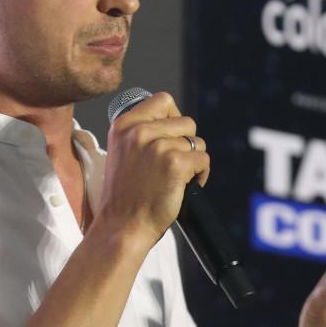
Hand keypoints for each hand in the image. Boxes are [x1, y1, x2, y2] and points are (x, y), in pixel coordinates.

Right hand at [95, 91, 210, 247]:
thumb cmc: (124, 196)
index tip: (170, 138)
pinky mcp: (175, 163)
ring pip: (197, 142)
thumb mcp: (122, 153)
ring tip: (176, 179)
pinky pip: (204, 160)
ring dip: (193, 161)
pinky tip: (184, 187)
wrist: (122, 226)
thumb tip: (175, 122)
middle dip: (186, 143)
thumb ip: (142, 133)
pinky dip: (200, 175)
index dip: (174, 118)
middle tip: (173, 165)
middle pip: (186, 122)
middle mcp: (139, 131)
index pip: (162, 100)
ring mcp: (158, 146)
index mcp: (124, 125)